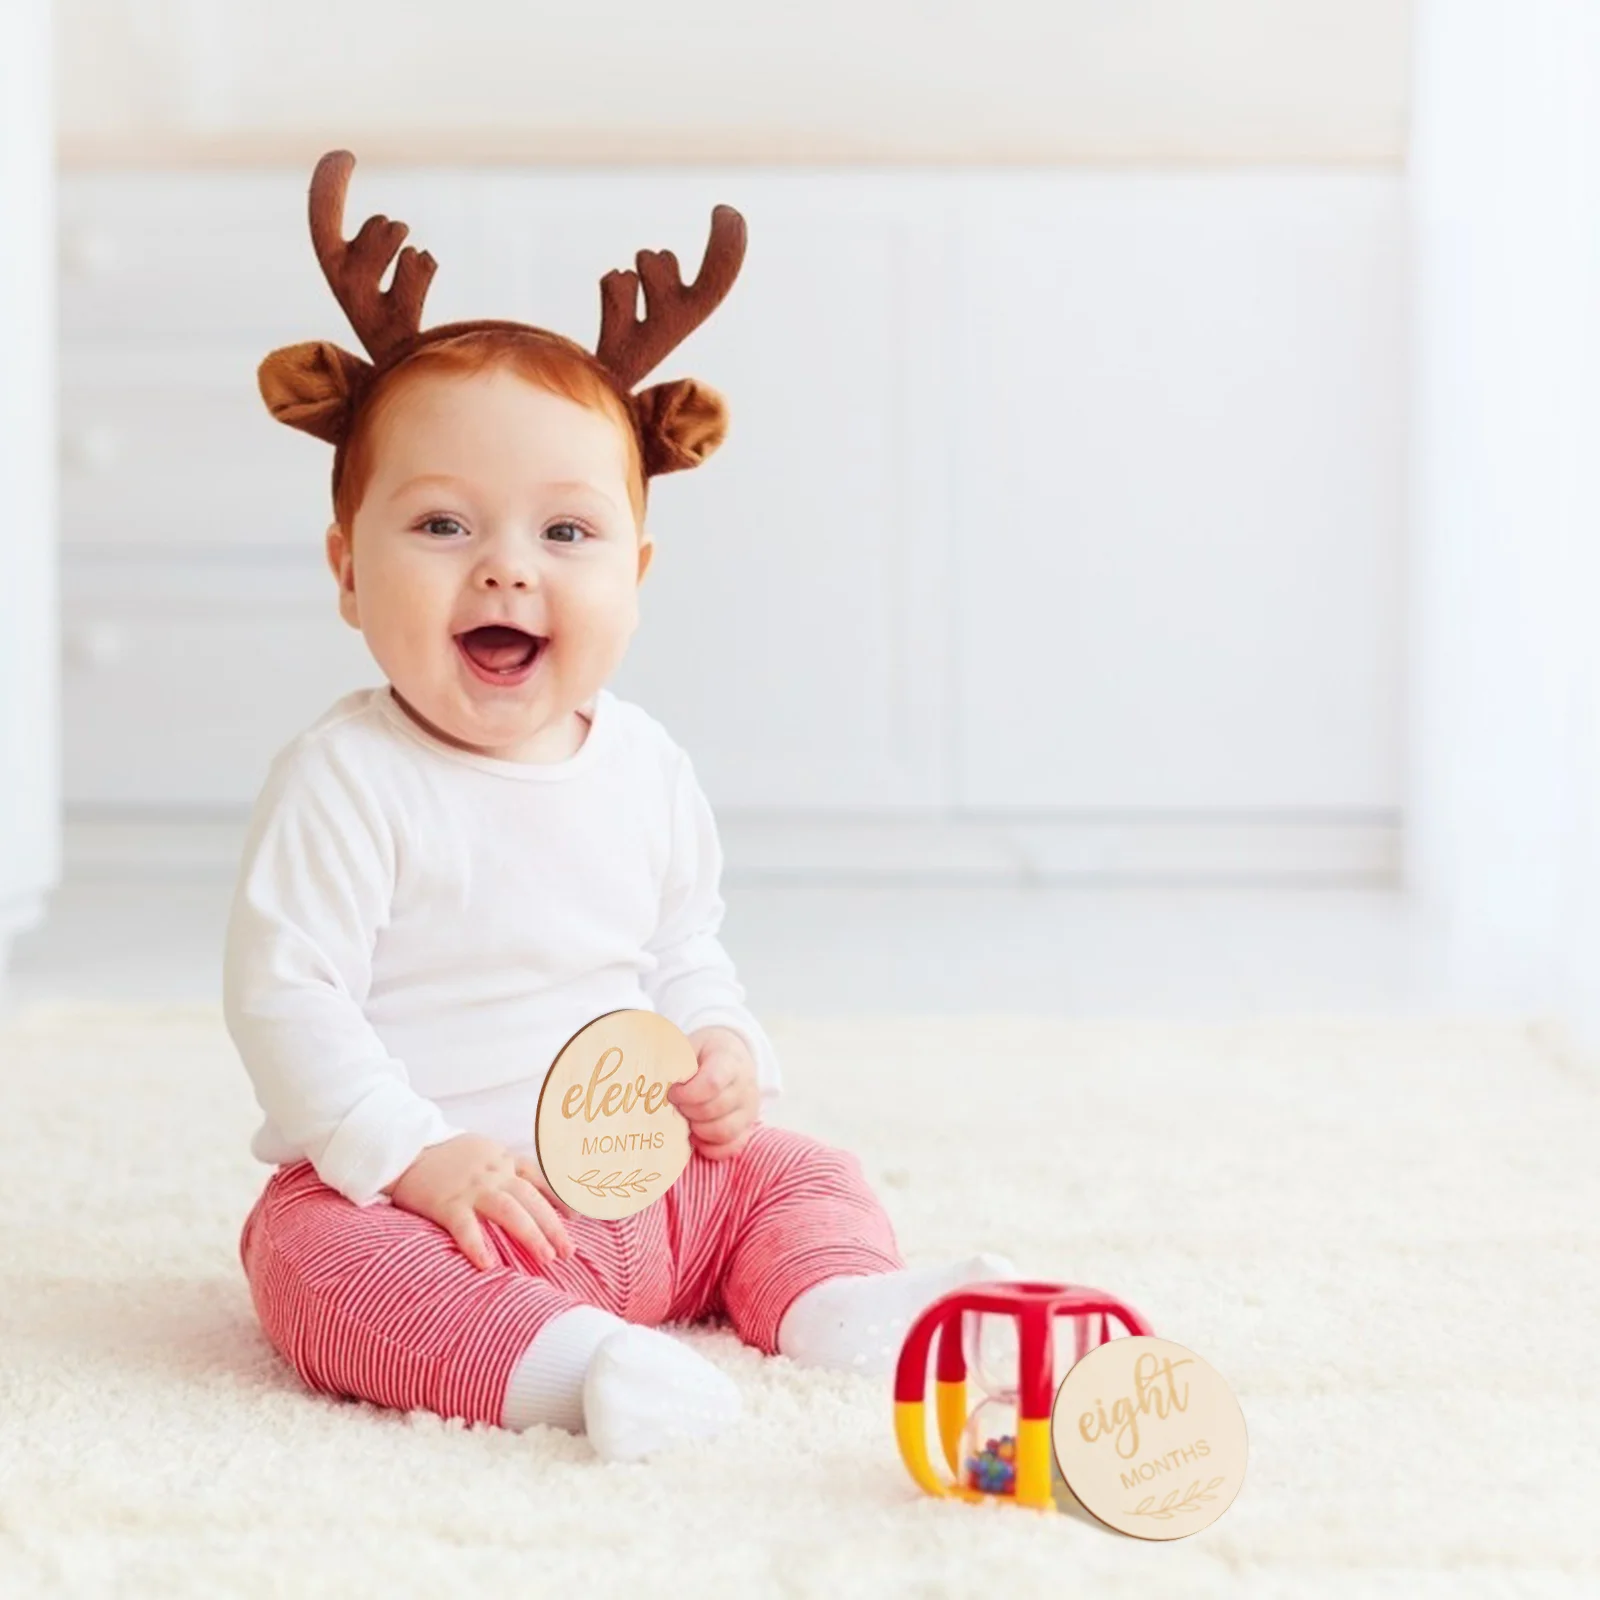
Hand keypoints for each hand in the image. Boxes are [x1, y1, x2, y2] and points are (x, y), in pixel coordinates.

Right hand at [383, 1132, 576, 1271]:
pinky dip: (477, 1245)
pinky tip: (488, 1265)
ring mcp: (471, 1188)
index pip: (540, 1179)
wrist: (404, 1147)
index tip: (576, 1220)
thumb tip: (528, 1190)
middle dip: (553, 1226)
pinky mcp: (446, 1203)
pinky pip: (464, 1226)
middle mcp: (493, 1172)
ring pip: (509, 1210)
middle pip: (531, 1199)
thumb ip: (505, 1167)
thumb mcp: (483, 1151)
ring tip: (547, 1258)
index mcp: (503, 1159)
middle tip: (569, 1251)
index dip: (560, 1199)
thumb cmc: (446, 1155)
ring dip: (531, 1234)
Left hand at [669, 1026, 760, 1159]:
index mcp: (729, 1059)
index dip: (687, 1093)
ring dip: (698, 1130)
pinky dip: (710, 1147)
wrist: (733, 1056)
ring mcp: (749, 1109)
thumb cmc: (704, 1053)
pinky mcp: (747, 1128)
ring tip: (686, 1120)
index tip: (673, 1092)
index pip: (712, 1083)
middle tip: (676, 1106)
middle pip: (715, 1110)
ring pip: (724, 1132)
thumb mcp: (689, 1046)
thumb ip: (674, 1062)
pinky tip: (696, 1136)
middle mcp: (744, 1085)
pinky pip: (731, 1147)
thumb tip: (652, 1083)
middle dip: (688, 1112)